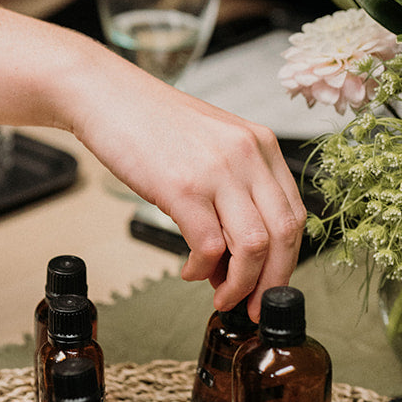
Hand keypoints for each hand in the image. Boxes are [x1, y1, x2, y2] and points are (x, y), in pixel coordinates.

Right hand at [69, 63, 306, 317]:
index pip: (295, 214)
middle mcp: (247, 154)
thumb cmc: (151, 123)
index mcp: (261, 144)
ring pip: (253, 246)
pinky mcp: (182, 188)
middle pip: (284, 234)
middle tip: (252, 305)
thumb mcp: (211, 147)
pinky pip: (209, 246)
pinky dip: (201, 270)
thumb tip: (235, 260)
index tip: (268, 284)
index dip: (286, 260)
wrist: (106, 96)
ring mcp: (217, 171)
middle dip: (271, 281)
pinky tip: (189, 270)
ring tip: (220, 295)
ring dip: (239, 284)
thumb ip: (232, 194)